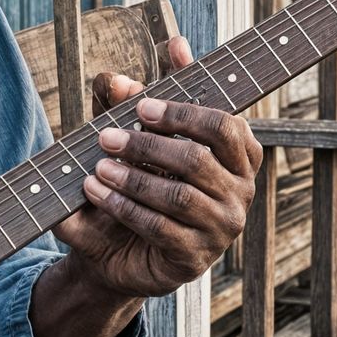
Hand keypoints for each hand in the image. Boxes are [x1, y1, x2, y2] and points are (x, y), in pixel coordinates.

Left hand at [51, 36, 261, 298]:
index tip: (142, 106)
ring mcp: (222, 227)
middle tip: (105, 137)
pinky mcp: (196, 257)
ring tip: (99, 167)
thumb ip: (132, 106)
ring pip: (179, 196)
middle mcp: (240, 192)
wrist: (120, 249)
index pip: (225, 127)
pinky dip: (124, 207)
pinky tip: (97, 192)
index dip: (183, 114)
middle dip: (146, 145)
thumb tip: (119, 79)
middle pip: (197, 160)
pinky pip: (161, 228)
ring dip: (133, 177)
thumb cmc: (141, 181)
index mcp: (239, 156)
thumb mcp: (137, 141)